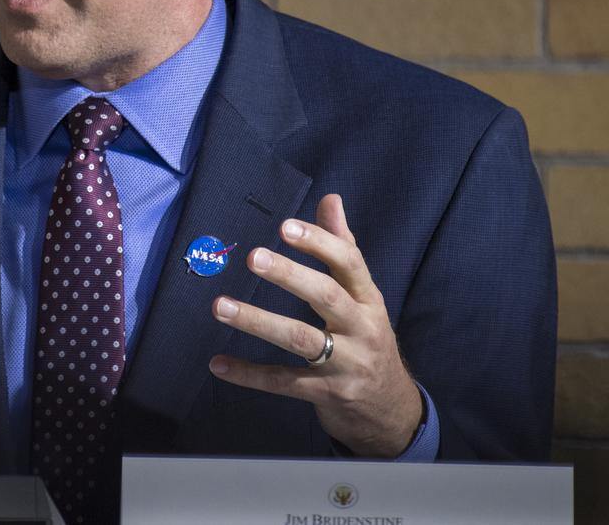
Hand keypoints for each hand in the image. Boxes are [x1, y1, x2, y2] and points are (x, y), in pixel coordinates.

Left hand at [207, 194, 421, 456]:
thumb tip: (331, 200)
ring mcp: (346, 364)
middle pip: (326, 296)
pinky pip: (284, 383)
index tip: (285, 227)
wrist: (390, 409)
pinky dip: (249, 375)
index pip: (349, 263)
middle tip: (252, 257)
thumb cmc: (367, 338)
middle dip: (290, 275)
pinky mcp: (326, 394)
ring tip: (219, 305)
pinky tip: (218, 364)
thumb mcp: (363, 296)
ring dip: (258, 321)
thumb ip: (344, 248)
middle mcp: (361, 328)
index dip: (319, 242)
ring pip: (300, 340)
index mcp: (369, 299)